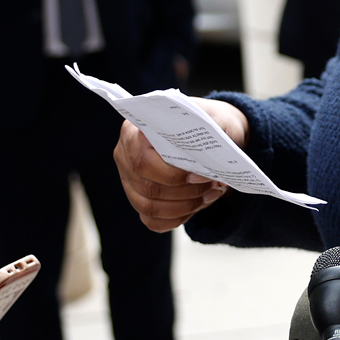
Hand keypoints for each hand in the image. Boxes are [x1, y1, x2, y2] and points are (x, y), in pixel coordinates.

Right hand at [113, 97, 244, 231]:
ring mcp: (129, 180)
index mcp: (135, 130)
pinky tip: (198, 205)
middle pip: (148, 187)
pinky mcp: (139, 199)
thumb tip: (208, 152)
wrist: (209, 134)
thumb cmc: (209, 123)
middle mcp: (125, 155)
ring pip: (150, 207)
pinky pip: (153, 220)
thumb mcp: (214, 118)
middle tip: (213, 185)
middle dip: (185, 192)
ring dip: (185, 206)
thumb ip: (210, 129)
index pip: (142, 161)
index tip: (201, 175)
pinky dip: (179, 218)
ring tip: (210, 194)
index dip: (172, 175)